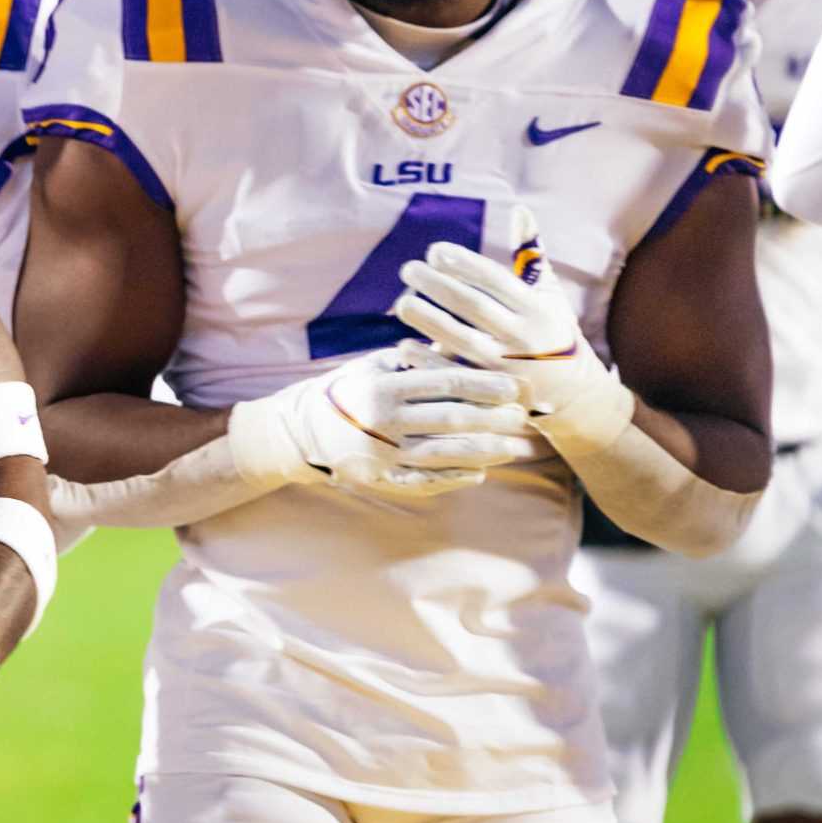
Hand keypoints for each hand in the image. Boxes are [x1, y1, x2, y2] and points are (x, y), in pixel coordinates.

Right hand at [234, 346, 533, 502]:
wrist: (295, 432)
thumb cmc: (342, 391)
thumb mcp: (372, 366)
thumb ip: (414, 359)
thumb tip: (460, 341)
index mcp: (382, 387)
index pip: (444, 383)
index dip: (484, 384)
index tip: (515, 385)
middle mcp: (383, 422)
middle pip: (451, 420)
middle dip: (494, 419)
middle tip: (526, 417)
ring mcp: (381, 454)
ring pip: (444, 453)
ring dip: (485, 451)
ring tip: (516, 447)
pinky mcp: (378, 479)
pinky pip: (424, 480)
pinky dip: (455, 477)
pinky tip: (481, 472)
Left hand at [392, 205, 635, 450]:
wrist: (576, 396)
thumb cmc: (555, 334)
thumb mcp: (550, 296)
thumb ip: (532, 255)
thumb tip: (519, 209)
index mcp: (536, 308)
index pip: (495, 279)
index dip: (463, 262)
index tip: (434, 250)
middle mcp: (523, 336)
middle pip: (472, 305)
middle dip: (437, 284)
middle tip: (408, 268)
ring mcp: (506, 367)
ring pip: (459, 339)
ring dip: (426, 319)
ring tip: (401, 301)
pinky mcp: (491, 392)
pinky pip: (453, 374)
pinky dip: (428, 360)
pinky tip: (403, 344)